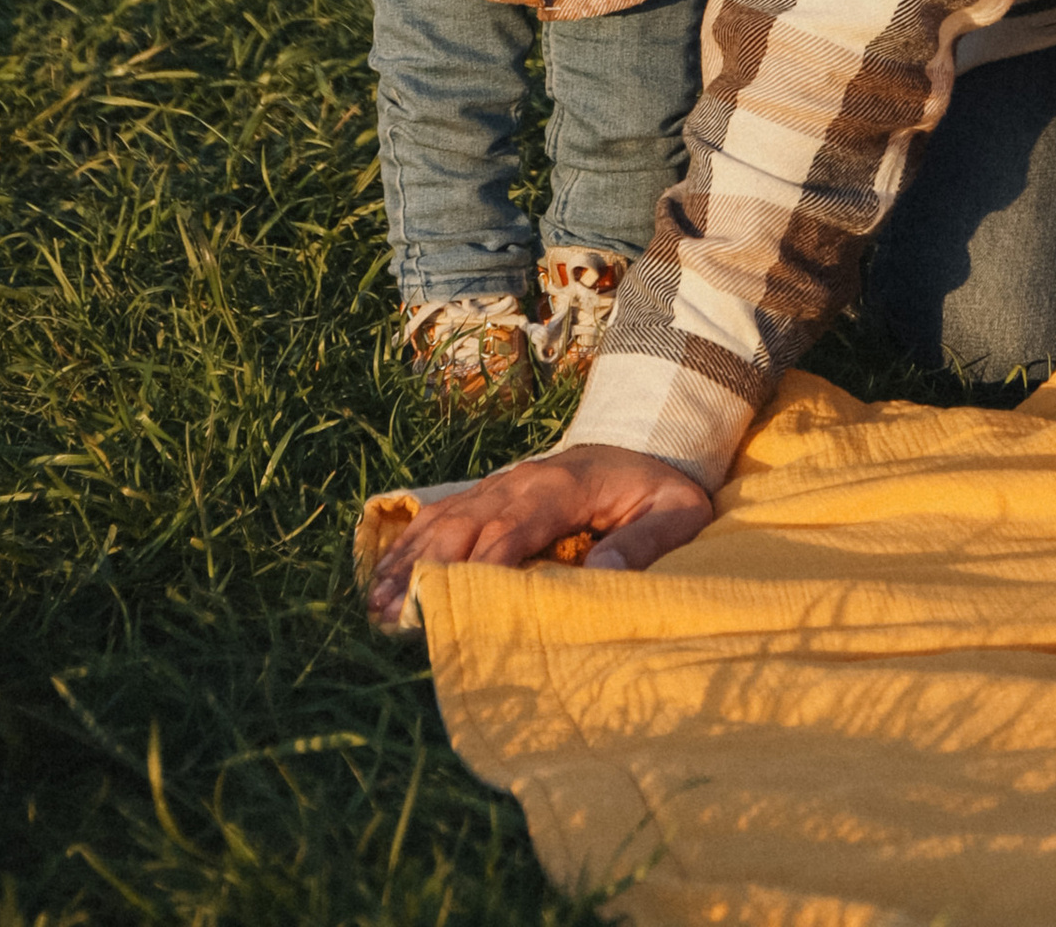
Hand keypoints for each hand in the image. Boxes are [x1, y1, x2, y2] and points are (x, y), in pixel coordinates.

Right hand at [363, 445, 713, 630]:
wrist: (645, 440)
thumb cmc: (659, 487)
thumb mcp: (677, 512)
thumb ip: (646, 542)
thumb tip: (603, 574)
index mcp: (564, 486)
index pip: (517, 525)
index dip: (487, 562)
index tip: (457, 602)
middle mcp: (523, 481)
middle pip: (467, 523)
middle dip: (429, 568)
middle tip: (394, 615)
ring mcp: (501, 485)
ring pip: (445, 520)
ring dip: (410, 560)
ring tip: (377, 606)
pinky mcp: (490, 494)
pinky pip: (441, 515)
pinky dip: (410, 544)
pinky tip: (384, 577)